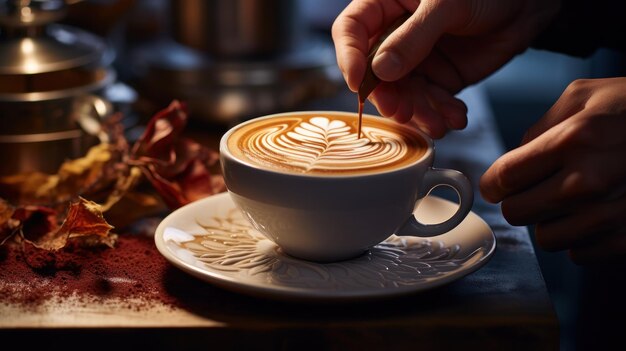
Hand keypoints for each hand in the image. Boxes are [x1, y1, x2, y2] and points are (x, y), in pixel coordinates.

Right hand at [331, 0, 558, 137]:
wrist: (530, 4)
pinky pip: (429, 102)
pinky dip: (440, 113)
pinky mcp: (438, 78)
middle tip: (403, 111)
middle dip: (389, 96)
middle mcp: (395, 34)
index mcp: (386, 4)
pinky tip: (455, 117)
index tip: (359, 83)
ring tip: (437, 123)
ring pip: (402, 93)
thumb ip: (414, 36)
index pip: (351, 30)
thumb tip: (381, 71)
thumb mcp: (449, 3)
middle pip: (373, 71)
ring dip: (418, 112)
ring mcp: (416, 59)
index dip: (349, 57)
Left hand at [481, 77, 625, 263]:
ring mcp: (611, 215)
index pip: (502, 179)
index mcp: (572, 141)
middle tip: (535, 188)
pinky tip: (596, 214)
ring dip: (551, 221)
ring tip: (572, 199)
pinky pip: (579, 254)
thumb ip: (540, 126)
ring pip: (545, 238)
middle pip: (517, 213)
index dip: (494, 183)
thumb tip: (512, 157)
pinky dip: (581, 238)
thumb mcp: (586, 95)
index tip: (498, 183)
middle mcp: (589, 183)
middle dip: (520, 200)